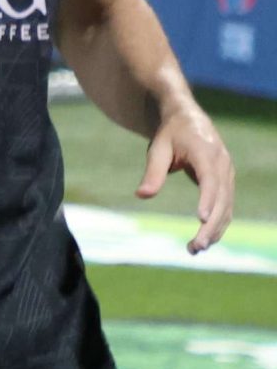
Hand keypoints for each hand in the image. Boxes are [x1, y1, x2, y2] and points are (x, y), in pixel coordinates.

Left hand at [138, 99, 233, 254]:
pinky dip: (217, 224)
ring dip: (214, 230)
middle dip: (211, 225)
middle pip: (222, 199)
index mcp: (207, 154)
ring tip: (196, 249)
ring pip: (226, 207)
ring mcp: (227, 174)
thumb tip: (142, 195)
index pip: (210, 181)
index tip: (201, 220)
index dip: (208, 200)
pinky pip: (225, 206)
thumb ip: (153, 172)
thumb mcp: (158, 149)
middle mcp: (222, 165)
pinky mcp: (225, 182)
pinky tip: (204, 240)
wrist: (186, 119)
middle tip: (196, 246)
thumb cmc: (170, 134)